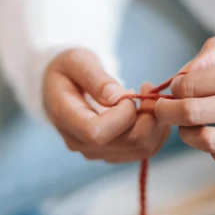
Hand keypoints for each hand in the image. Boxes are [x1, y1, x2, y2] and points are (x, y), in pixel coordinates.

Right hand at [43, 48, 169, 162]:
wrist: (59, 87)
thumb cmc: (67, 70)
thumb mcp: (76, 62)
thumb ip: (95, 78)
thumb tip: (116, 97)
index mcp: (66, 119)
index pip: (98, 133)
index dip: (123, 114)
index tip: (128, 91)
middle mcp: (80, 143)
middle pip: (129, 142)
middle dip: (148, 115)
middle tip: (147, 88)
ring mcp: (96, 152)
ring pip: (142, 148)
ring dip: (154, 122)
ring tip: (147, 97)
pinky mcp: (111, 153)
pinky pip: (144, 150)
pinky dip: (154, 130)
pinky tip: (146, 110)